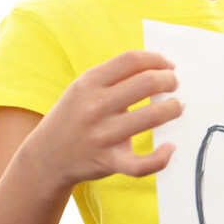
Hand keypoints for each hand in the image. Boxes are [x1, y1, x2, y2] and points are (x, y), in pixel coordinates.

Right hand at [21, 50, 183, 191]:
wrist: (45, 157)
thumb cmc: (73, 116)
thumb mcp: (83, 88)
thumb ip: (114, 76)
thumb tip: (157, 67)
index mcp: (89, 83)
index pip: (132, 60)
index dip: (157, 59)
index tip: (168, 65)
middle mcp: (95, 107)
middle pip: (147, 83)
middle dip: (170, 81)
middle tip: (174, 84)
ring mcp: (102, 136)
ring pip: (152, 116)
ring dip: (174, 108)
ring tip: (178, 106)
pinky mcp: (108, 162)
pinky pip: (142, 164)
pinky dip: (161, 157)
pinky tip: (170, 147)